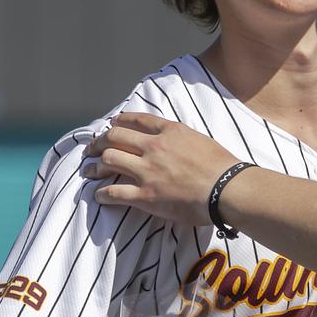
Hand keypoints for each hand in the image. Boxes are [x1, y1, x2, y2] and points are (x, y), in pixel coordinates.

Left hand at [81, 112, 238, 225]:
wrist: (227, 189)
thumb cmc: (222, 167)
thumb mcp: (201, 140)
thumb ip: (181, 138)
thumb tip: (173, 142)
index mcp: (169, 131)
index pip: (136, 120)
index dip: (119, 122)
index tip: (112, 126)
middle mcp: (154, 147)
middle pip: (115, 138)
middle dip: (99, 142)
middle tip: (92, 149)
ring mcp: (147, 171)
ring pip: (109, 160)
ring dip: (95, 166)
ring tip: (89, 171)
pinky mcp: (146, 195)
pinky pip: (114, 192)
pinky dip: (102, 194)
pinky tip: (98, 196)